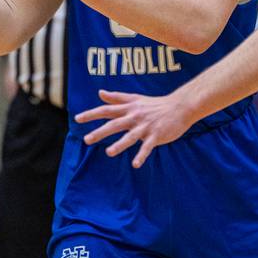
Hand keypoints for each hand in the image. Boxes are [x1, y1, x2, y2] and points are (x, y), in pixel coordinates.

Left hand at [75, 89, 194, 167]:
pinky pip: (147, 147)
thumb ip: (117, 97)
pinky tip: (135, 164)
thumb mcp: (135, 98)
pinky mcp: (156, 135)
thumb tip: (100, 93)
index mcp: (129, 108)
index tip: (77, 119)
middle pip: (115, 124)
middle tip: (86, 140)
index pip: (107, 110)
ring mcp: (145, 126)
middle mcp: (135, 116)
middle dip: (100, 132)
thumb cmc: (156, 104)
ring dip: (120, 145)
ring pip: (130, 136)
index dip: (92, 114)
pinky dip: (141, 155)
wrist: (179, 107)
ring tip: (109, 152)